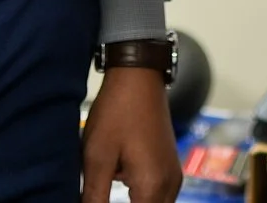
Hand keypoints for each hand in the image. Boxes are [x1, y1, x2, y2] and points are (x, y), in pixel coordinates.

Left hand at [80, 65, 180, 202]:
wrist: (139, 76)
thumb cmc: (117, 112)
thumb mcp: (96, 158)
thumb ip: (94, 198)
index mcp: (153, 187)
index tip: (96, 202)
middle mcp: (170, 187)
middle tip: (97, 199)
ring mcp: (173, 178)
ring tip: (103, 197)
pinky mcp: (170, 169)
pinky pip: (158, 199)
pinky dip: (140, 202)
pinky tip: (117, 192)